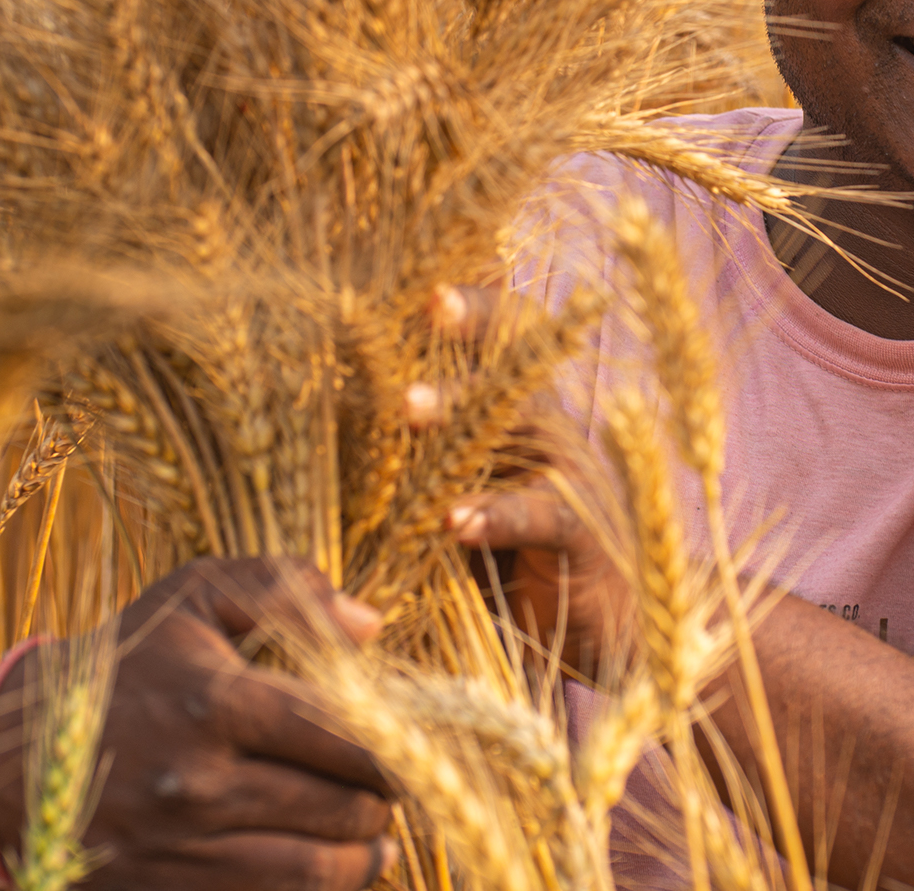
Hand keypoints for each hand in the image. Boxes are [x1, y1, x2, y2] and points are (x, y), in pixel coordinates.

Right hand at [0, 555, 397, 890]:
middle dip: (382, 801)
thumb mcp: (189, 597)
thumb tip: (369, 623)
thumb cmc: (121, 666)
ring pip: (315, 869)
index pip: (344, 735)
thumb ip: (282, 590)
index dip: (393, 746)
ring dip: (363, 857)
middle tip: (393, 789)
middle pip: (340, 807)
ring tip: (375, 838)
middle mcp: (200, 782)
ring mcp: (182, 849)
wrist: (13, 758)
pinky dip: (316, 889)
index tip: (410, 742)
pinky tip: (332, 869)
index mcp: (216, 701)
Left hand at [418, 285, 633, 677]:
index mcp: (515, 409)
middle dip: (470, 326)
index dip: (472, 304)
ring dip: (461, 411)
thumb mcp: (455, 495)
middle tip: (423, 308)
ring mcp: (569, 475)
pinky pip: (539, 513)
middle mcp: (547, 427)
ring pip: (521, 423)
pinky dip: (495, 514)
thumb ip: (409, 462)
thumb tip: (319, 430)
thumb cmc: (505, 558)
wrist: (594, 629)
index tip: (422, 284)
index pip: (504, 333)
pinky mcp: (580, 534)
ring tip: (407, 410)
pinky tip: (452, 521)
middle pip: (515, 355)